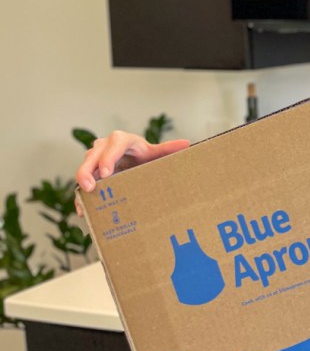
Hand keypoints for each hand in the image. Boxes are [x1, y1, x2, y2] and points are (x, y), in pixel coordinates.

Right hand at [74, 131, 189, 215]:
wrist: (134, 160)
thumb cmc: (145, 156)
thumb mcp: (154, 154)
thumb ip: (167, 150)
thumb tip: (187, 144)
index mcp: (123, 140)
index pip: (115, 144)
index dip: (108, 157)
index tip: (107, 173)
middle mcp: (105, 146)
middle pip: (93, 155)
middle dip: (88, 170)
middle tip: (90, 187)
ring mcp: (95, 158)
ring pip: (85, 167)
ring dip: (82, 183)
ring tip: (84, 201)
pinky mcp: (90, 171)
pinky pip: (82, 181)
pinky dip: (81, 195)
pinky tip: (83, 210)